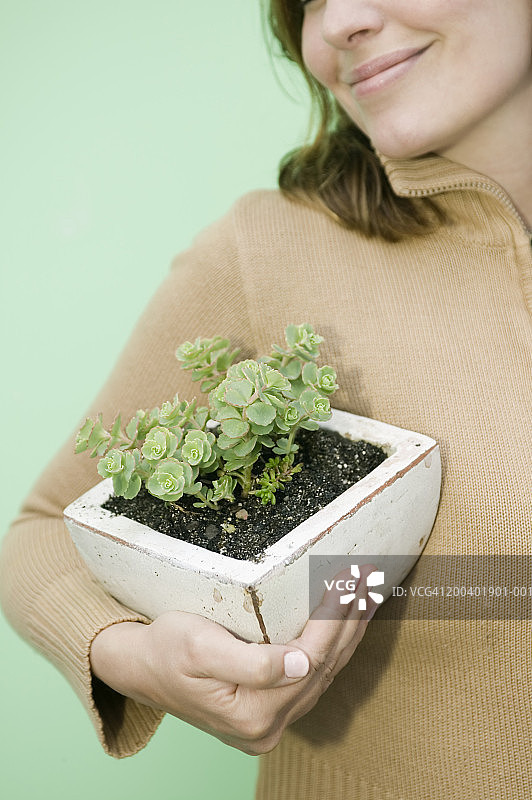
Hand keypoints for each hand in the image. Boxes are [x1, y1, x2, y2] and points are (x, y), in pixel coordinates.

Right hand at [90, 564, 377, 754]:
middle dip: (349, 622)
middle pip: (324, 667)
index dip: (333, 619)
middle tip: (368, 580)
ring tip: (366, 598)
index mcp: (252, 713)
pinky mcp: (268, 712)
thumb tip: (302, 662)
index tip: (348, 582)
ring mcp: (269, 724)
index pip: (310, 658)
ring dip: (347, 635)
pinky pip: (312, 678)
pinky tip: (344, 627)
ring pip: (324, 674)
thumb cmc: (165, 649)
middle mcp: (266, 727)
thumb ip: (252, 664)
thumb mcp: (199, 647)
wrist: (141, 669)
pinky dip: (331, 649)